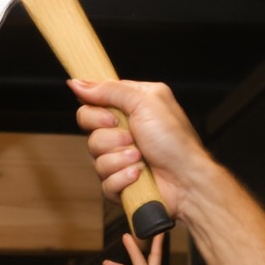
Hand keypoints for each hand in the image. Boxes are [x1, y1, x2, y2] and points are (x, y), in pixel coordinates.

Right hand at [70, 77, 212, 225]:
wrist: (186, 179)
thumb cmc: (175, 140)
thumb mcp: (145, 103)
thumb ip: (110, 91)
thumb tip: (78, 82)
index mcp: (131, 107)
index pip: (93, 105)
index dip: (96, 113)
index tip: (112, 118)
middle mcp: (125, 131)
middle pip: (90, 133)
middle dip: (110, 138)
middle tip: (131, 138)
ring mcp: (121, 158)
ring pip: (96, 159)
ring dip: (119, 159)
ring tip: (140, 158)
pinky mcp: (121, 182)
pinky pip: (104, 181)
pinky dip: (122, 178)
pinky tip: (139, 175)